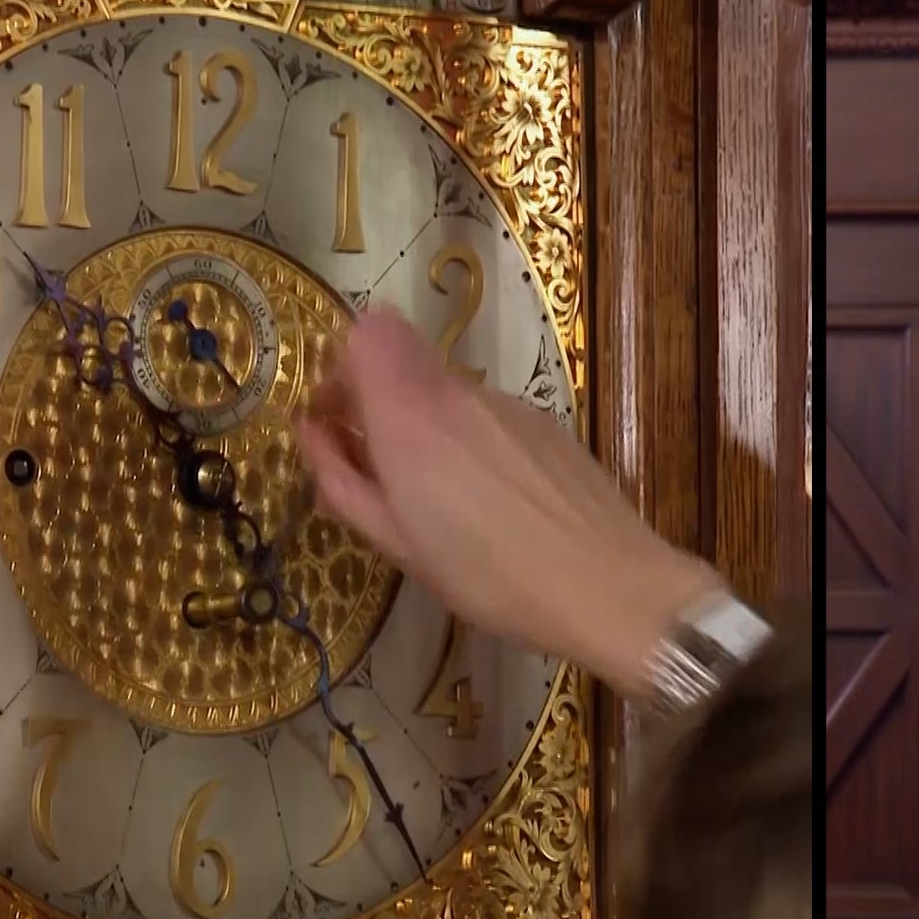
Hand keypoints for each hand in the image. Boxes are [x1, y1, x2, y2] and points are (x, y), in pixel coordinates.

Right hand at [295, 311, 723, 699]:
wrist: (607, 584)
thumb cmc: (487, 576)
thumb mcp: (396, 542)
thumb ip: (343, 479)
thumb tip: (310, 431)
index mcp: (410, 416)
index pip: (365, 334)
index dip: (342, 370)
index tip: (338, 424)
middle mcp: (459, 394)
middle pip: (405, 362)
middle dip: (380, 404)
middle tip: (381, 470)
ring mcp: (510, 406)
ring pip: (448, 395)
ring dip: (429, 430)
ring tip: (444, 504)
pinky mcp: (548, 425)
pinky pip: (491, 419)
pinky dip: (475, 445)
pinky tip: (496, 505)